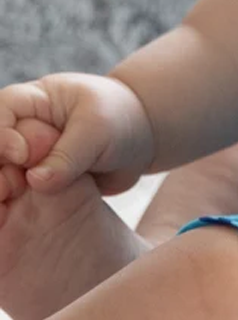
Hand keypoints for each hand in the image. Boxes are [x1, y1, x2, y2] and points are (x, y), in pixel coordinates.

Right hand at [0, 73, 155, 195]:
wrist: (142, 139)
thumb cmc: (122, 121)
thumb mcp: (99, 130)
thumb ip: (69, 155)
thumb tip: (37, 182)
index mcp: (30, 101)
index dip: (3, 138)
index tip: (23, 156)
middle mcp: (20, 129)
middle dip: (0, 170)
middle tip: (9, 190)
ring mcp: (25, 157)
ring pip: (2, 175)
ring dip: (5, 190)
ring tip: (10, 208)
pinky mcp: (34, 181)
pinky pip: (17, 195)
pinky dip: (15, 206)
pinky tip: (15, 218)